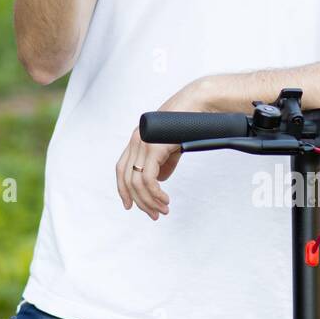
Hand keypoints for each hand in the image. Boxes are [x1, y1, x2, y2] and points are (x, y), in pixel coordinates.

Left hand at [116, 77, 211, 219]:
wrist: (198, 104)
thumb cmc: (188, 122)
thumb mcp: (170, 146)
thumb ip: (162, 163)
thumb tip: (159, 181)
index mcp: (137, 139)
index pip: (121, 169)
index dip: (123, 189)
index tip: (130, 206)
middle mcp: (135, 140)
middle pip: (126, 179)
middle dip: (139, 201)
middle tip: (154, 214)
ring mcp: (143, 143)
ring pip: (136, 182)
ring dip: (149, 201)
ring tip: (163, 209)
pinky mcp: (153, 148)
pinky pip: (148, 179)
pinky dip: (155, 194)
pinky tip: (164, 199)